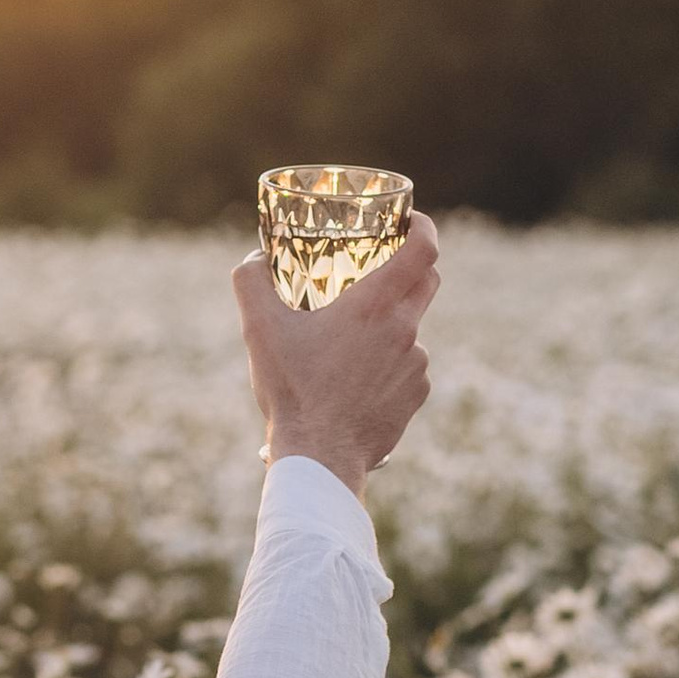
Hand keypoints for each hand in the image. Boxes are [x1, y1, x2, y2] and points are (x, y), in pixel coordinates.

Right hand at [232, 211, 438, 496]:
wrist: (319, 456)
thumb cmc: (292, 390)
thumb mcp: (259, 330)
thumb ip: (251, 282)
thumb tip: (254, 258)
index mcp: (374, 305)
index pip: (423, 250)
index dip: (422, 227)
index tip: (410, 221)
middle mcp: (404, 330)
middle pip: (426, 282)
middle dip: (410, 267)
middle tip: (380, 267)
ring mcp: (416, 365)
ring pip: (410, 329)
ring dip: (387, 327)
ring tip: (346, 347)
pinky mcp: (416, 395)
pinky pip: (407, 367)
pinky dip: (387, 365)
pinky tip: (355, 381)